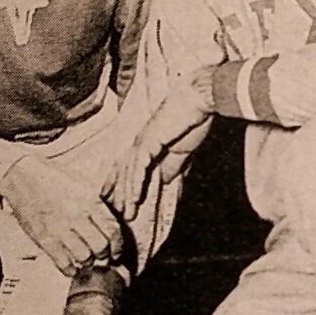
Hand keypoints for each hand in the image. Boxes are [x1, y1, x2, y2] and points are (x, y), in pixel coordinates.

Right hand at [0, 156, 122, 276]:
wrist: (23, 177)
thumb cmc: (54, 180)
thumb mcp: (82, 186)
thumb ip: (97, 206)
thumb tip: (109, 227)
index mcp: (91, 202)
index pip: (113, 231)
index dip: (118, 246)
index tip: (116, 252)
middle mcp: (78, 217)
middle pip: (101, 248)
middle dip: (105, 256)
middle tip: (103, 257)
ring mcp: (61, 230)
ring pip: (84, 258)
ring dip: (88, 263)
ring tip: (86, 260)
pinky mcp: (45, 240)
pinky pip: (63, 264)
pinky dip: (71, 270)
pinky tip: (72, 267)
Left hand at [102, 67, 213, 220]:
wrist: (198, 101)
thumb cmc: (192, 120)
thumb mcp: (182, 150)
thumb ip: (172, 165)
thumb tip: (164, 180)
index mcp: (147, 142)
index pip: (129, 166)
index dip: (121, 183)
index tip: (117, 200)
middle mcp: (140, 141)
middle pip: (126, 172)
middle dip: (121, 194)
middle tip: (117, 214)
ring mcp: (143, 141)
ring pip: (130, 172)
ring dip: (128, 194)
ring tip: (127, 213)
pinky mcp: (149, 141)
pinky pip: (139, 167)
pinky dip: (136, 183)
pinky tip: (135, 198)